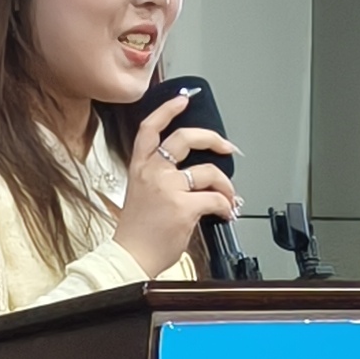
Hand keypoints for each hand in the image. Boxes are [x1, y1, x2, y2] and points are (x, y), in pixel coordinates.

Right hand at [114, 90, 238, 275]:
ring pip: (209, 172)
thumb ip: (162, 179)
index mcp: (139, 168)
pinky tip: (225, 213)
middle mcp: (153, 172)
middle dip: (213, 138)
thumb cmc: (138, 233)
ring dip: (226, 185)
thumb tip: (193, 177)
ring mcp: (168, 188)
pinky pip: (216, 199)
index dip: (167, 110)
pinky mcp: (183, 207)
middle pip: (185, 138)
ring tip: (229, 197)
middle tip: (227, 146)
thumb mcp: (142, 195)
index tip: (183, 100)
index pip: (150, 129)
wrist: (130, 257)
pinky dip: (226, 206)